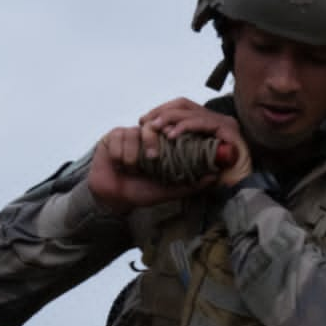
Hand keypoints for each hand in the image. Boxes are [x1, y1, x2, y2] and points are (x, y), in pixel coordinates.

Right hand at [85, 124, 211, 212]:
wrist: (114, 199)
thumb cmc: (141, 192)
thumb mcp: (169, 190)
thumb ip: (191, 184)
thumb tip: (214, 177)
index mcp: (159, 145)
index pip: (168, 129)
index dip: (171, 130)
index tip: (172, 139)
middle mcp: (144, 137)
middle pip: (151, 126)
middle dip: (151, 141)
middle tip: (152, 158)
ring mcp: (127, 135)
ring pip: (133, 133)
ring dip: (133, 154)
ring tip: (132, 168)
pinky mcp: (111, 137)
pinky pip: (118, 137)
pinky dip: (120, 154)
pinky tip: (119, 165)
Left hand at [138, 97, 253, 186]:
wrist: (241, 190)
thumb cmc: (216, 177)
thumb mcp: (193, 158)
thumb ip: (181, 147)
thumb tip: (159, 136)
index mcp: (209, 122)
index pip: (182, 106)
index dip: (161, 110)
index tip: (144, 120)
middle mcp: (218, 118)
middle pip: (184, 104)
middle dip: (161, 111)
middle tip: (146, 123)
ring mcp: (225, 123)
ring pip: (191, 111)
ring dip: (170, 118)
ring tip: (155, 128)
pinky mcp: (229, 130)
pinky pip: (203, 123)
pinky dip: (186, 126)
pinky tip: (172, 135)